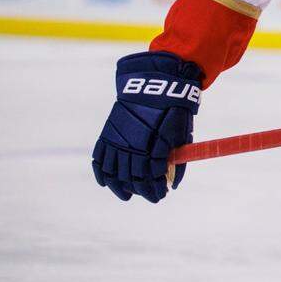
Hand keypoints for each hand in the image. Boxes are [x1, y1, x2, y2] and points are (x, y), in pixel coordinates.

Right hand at [91, 51, 202, 202]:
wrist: (155, 84)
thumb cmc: (173, 110)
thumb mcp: (181, 133)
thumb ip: (178, 159)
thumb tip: (174, 183)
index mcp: (153, 147)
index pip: (151, 178)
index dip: (156, 189)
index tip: (162, 194)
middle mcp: (133, 146)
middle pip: (133, 179)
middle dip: (143, 191)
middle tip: (150, 196)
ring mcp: (117, 140)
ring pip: (113, 174)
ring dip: (120, 187)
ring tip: (127, 195)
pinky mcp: (107, 134)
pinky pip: (99, 159)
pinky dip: (101, 173)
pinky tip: (106, 183)